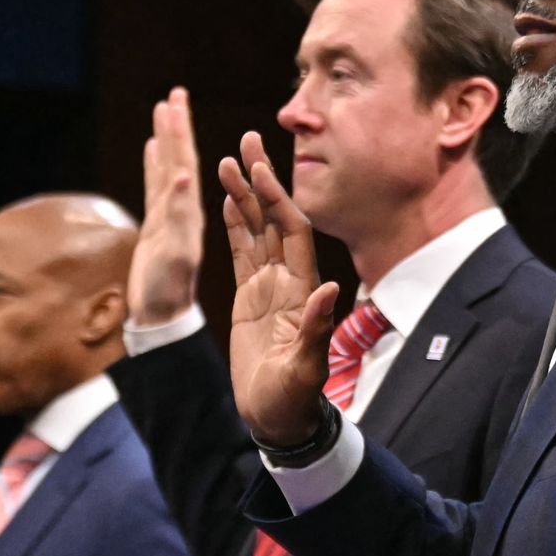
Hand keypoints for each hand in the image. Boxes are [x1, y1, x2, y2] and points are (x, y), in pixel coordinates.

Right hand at [129, 87, 204, 325]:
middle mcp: (192, 212)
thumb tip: (187, 178)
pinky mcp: (162, 228)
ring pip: (173, 169)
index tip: (187, 107)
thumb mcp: (178, 257)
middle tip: (176, 93)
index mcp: (202, 214)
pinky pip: (159, 187)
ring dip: (169, 139)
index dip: (187, 135)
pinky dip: (156, 165)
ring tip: (164, 107)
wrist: (161, 322)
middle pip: (189, 160)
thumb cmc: (170, 298)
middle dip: (181, 128)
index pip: (198, 166)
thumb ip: (181, 219)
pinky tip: (152, 147)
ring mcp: (177, 218)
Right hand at [219, 131, 339, 448]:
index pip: (290, 230)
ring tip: (228, 158)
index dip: (276, 197)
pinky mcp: (250, 298)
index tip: (261, 166)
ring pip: (254, 229)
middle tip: (247, 138)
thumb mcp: (306, 366)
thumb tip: (330, 289)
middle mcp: (287, 279)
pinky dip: (233, 225)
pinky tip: (225, 199)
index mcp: (301, 289)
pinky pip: (241, 253)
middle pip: (272, 218)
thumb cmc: (294, 397)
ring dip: (243, 195)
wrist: (279, 418)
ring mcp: (268, 286)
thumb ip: (316, 328)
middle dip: (260, 179)